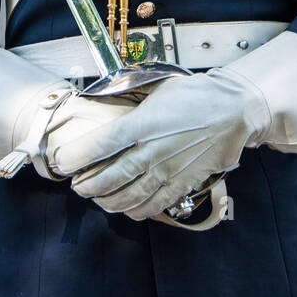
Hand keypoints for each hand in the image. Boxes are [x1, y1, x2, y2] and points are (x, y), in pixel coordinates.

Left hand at [52, 28, 296, 219]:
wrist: (235, 110)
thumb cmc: (195, 94)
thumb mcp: (157, 85)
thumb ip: (128, 94)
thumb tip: (99, 95)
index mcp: (142, 123)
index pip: (99, 146)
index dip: (75, 158)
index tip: (61, 162)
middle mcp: (152, 151)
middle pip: (108, 178)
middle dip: (86, 186)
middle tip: (76, 186)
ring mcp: (167, 171)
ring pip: (127, 196)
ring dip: (106, 201)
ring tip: (95, 198)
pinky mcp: (182, 184)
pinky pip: (152, 205)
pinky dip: (134, 210)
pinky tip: (125, 208)